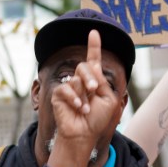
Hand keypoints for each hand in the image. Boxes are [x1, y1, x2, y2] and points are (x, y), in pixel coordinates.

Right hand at [49, 29, 121, 166]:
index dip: (94, 46)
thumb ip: (101, 82)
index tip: (94, 32)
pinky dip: (75, 99)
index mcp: (95, 82)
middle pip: (85, 66)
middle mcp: (82, 82)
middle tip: (94, 90)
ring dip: (85, 95)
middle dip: (91, 77)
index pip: (93, 61)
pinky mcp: (59, 95)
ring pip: (77, 79)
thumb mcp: (107, 100)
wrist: (84, 134)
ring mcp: (70, 88)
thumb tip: (92, 66)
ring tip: (86, 110)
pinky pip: (67, 88)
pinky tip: (78, 108)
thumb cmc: (97, 120)